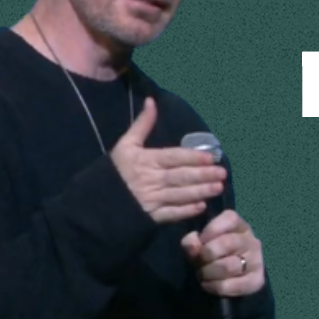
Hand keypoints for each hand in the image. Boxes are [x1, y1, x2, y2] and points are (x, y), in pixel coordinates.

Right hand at [111, 97, 226, 222]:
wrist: (95, 202)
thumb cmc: (113, 171)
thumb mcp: (125, 145)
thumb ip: (142, 125)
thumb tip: (152, 100)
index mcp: (145, 161)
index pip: (173, 157)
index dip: (193, 157)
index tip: (211, 157)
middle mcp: (150, 180)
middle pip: (181, 177)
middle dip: (203, 175)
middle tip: (222, 173)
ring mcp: (150, 200)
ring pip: (180, 195)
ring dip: (200, 192)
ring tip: (218, 188)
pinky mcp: (150, 218)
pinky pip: (171, 214)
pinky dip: (186, 211)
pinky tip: (201, 207)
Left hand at [181, 210, 265, 296]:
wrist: (227, 280)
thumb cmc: (211, 256)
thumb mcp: (199, 244)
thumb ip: (192, 241)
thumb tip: (193, 245)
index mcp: (239, 225)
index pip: (230, 219)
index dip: (210, 230)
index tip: (200, 242)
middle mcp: (251, 240)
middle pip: (227, 243)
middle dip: (205, 255)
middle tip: (199, 262)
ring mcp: (257, 260)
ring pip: (229, 266)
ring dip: (209, 273)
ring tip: (203, 275)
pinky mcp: (257, 280)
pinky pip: (232, 285)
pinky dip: (215, 287)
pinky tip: (208, 285)